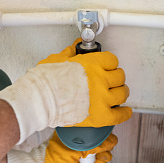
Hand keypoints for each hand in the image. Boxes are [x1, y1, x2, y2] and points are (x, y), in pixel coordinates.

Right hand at [0, 39, 131, 143]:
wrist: (38, 101)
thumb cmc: (44, 82)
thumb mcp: (57, 59)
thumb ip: (70, 52)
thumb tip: (76, 46)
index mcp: (92, 64)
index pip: (112, 60)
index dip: (109, 63)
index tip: (108, 67)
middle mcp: (100, 80)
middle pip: (119, 76)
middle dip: (116, 78)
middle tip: (113, 81)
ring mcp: (102, 98)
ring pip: (122, 94)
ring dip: (121, 93)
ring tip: (118, 94)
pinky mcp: (100, 116)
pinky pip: (119, 115)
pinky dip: (124, 113)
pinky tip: (124, 111)